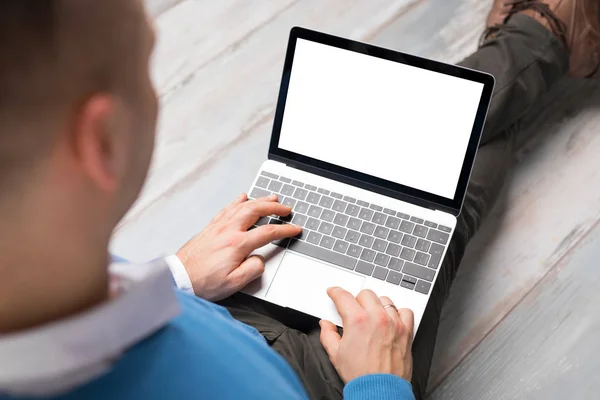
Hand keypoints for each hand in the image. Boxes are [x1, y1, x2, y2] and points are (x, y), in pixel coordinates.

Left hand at [176, 193, 300, 300]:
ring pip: (242, 206)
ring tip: (271, 198)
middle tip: (286, 208)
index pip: (267, 233)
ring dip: (259, 201)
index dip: (284, 230)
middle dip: (274, 207)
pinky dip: (237, 201)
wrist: (178, 278)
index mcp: (237, 245)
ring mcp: (218, 227)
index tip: (294, 229)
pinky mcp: (210, 228)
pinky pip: (227, 209)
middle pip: (255, 211)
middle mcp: (228, 231)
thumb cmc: (203, 282)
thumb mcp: (234, 284)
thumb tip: (261, 259)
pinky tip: (242, 197)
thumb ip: (252, 270)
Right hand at [319, 287, 413, 382]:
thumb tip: (325, 325)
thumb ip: (328, 334)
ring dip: (376, 305)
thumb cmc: (360, 375)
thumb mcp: (335, 354)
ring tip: (372, 315)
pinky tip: (391, 319)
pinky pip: (405, 311)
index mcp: (357, 321)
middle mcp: (377, 318)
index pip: (343, 296)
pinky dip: (398, 313)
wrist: (380, 390)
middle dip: (356, 299)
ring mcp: (393, 323)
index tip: (334, 292)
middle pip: (365, 294)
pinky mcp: (406, 331)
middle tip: (353, 310)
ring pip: (385, 300)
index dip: (336, 292)